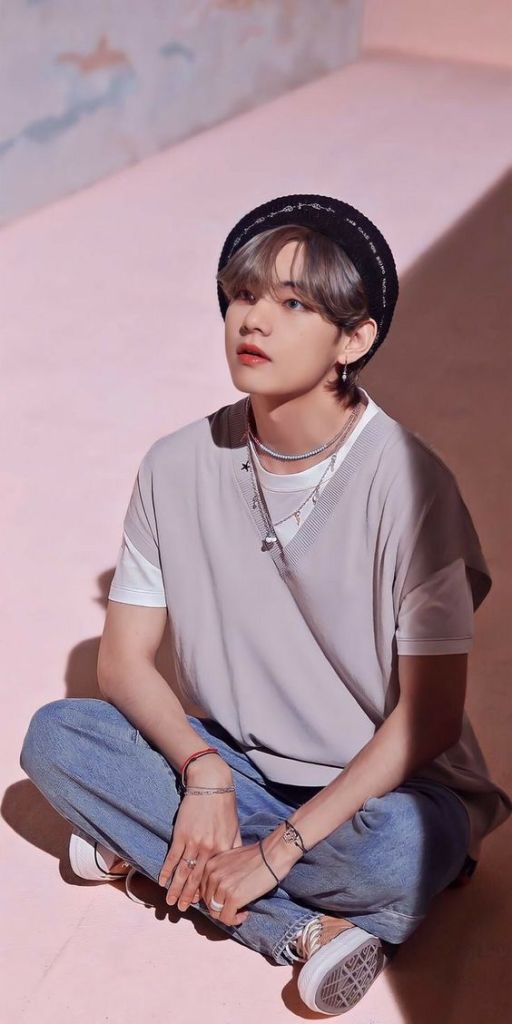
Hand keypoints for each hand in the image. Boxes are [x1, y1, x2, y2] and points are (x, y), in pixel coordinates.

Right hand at [158, 762, 249, 925]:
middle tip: (180, 910)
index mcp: (222, 849)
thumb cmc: (224, 807)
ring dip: (175, 888)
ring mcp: (194, 842)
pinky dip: (167, 869)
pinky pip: (173, 856)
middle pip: (196, 878)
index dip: (206, 892)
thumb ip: (234, 848)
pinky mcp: (181, 833)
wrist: (211, 785)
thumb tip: (235, 866)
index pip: (213, 877)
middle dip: (187, 896)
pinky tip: (162, 880)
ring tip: (169, 901)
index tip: (201, 906)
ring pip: (183, 871)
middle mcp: (208, 849)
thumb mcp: (234, 829)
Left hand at [199, 828, 299, 927]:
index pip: (203, 890)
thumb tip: (217, 892)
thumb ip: (220, 872)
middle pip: (207, 903)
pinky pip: (226, 918)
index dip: (214, 898)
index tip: (227, 899)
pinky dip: (235, 920)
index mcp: (210, 864)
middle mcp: (212, 875)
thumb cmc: (257, 856)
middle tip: (235, 907)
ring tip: (241, 910)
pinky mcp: (233, 897)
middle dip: (221, 908)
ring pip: (215, 913)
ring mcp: (222, 886)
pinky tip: (245, 913)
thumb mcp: (230, 859)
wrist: (273, 853)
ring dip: (228, 915)